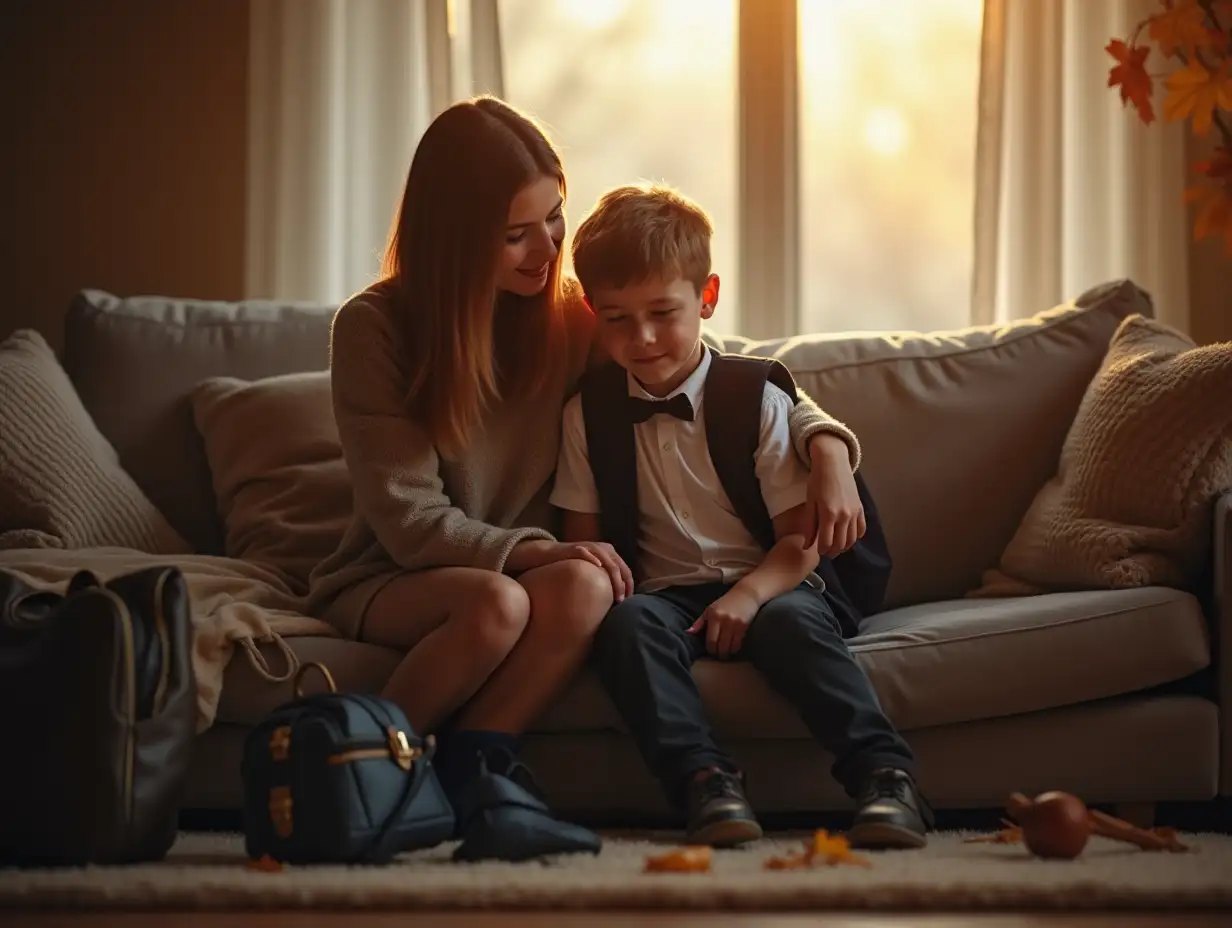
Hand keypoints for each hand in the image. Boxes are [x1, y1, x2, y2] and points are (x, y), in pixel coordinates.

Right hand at [510, 539, 633, 601]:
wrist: (550, 554)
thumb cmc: (574, 565)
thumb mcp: (593, 570)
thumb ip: (604, 578)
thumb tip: (617, 599)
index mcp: (609, 553)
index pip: (625, 569)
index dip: (629, 584)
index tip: (629, 600)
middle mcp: (602, 548)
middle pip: (618, 566)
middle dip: (622, 584)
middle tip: (622, 600)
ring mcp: (590, 547)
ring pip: (607, 561)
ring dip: (613, 577)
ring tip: (615, 592)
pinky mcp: (576, 548)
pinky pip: (586, 552)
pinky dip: (593, 559)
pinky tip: (598, 566)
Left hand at [687, 587, 760, 657]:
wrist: (746, 594)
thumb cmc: (726, 602)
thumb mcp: (710, 609)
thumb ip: (699, 622)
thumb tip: (688, 633)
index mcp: (713, 616)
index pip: (710, 640)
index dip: (710, 649)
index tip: (711, 651)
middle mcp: (724, 620)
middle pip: (720, 645)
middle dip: (718, 653)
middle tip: (718, 654)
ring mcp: (735, 624)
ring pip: (730, 647)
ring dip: (727, 652)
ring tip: (725, 652)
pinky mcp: (744, 626)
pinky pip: (738, 643)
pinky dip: (735, 648)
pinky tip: (733, 647)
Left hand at [804, 434, 865, 557]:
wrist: (833, 463)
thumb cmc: (817, 481)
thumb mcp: (810, 503)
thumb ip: (809, 526)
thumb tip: (807, 546)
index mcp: (828, 515)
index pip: (827, 543)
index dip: (822, 551)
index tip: (818, 551)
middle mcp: (844, 516)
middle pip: (841, 544)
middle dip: (833, 552)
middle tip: (826, 551)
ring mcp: (854, 513)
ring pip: (852, 539)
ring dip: (844, 546)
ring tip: (836, 545)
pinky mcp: (861, 508)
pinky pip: (861, 529)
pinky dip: (855, 537)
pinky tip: (847, 536)